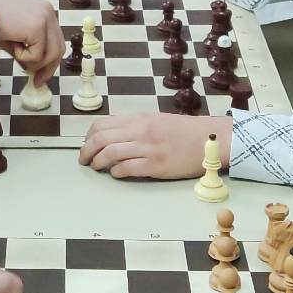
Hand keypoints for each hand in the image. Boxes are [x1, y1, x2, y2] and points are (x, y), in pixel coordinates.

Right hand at [0, 0, 62, 86]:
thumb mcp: (15, 36)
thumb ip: (28, 48)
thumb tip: (35, 69)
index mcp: (43, 10)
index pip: (56, 41)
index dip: (50, 62)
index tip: (39, 77)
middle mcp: (48, 11)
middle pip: (58, 49)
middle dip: (47, 68)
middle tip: (35, 82)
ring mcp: (45, 18)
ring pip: (51, 55)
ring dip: (31, 61)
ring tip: (14, 51)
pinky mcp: (38, 26)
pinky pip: (37, 55)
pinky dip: (22, 57)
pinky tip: (11, 43)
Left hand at [79, 113, 225, 178]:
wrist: (209, 139)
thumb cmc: (183, 131)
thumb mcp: (155, 120)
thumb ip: (133, 126)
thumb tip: (111, 136)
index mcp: (139, 119)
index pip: (102, 125)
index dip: (89, 137)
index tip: (86, 145)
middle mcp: (141, 131)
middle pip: (101, 139)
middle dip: (86, 151)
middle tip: (84, 160)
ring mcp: (148, 149)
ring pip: (110, 154)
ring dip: (98, 162)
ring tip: (97, 167)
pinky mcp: (156, 166)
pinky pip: (127, 169)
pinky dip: (116, 172)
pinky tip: (116, 173)